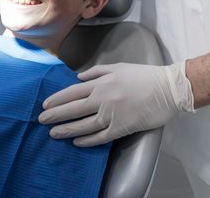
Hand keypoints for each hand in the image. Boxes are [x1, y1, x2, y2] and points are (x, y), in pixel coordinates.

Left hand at [38, 62, 194, 146]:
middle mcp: (103, 100)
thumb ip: (97, 72)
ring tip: (53, 133)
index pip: (72, 92)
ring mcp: (111, 115)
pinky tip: (76, 142)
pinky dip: (86, 140)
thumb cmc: (144, 76)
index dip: (57, 100)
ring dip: (66, 130)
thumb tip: (78, 77)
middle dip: (55, 115)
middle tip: (41, 120)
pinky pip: (99, 137)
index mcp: (101, 83)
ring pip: (82, 125)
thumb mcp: (119, 67)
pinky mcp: (121, 128)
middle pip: (73, 109)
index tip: (45, 105)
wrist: (167, 89)